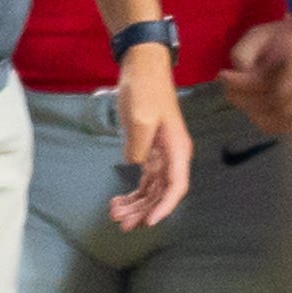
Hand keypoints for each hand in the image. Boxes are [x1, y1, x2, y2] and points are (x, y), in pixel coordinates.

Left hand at [112, 44, 191, 230]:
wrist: (142, 68)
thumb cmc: (145, 90)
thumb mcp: (140, 117)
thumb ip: (138, 145)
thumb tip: (135, 163)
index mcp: (177, 149)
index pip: (176, 186)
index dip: (164, 207)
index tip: (148, 222)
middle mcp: (172, 156)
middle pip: (162, 193)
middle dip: (144, 211)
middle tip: (121, 224)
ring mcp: (161, 154)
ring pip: (152, 189)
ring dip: (136, 205)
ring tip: (115, 214)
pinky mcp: (148, 151)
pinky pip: (144, 180)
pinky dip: (133, 193)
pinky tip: (118, 201)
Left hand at [219, 16, 291, 133]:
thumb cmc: (287, 37)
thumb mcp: (261, 33)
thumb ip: (245, 51)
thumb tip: (238, 73)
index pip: (262, 81)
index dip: (238, 82)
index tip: (222, 75)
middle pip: (266, 101)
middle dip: (240, 96)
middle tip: (229, 87)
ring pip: (273, 117)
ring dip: (250, 109)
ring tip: (242, 97)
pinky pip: (282, 126)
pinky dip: (265, 121)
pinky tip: (256, 109)